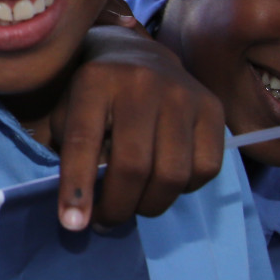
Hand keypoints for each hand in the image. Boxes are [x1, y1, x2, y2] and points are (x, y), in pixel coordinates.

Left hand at [49, 11, 225, 229]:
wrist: (137, 55)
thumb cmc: (95, 95)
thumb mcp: (67, 111)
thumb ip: (68, 150)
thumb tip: (80, 206)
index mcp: (95, 82)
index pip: (83, 142)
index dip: (77, 188)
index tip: (72, 224)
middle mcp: (140, 84)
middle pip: (133, 166)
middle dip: (117, 207)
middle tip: (105, 221)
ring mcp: (182, 95)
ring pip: (172, 174)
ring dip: (150, 205)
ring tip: (133, 206)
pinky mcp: (212, 108)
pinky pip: (205, 169)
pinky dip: (184, 189)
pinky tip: (164, 182)